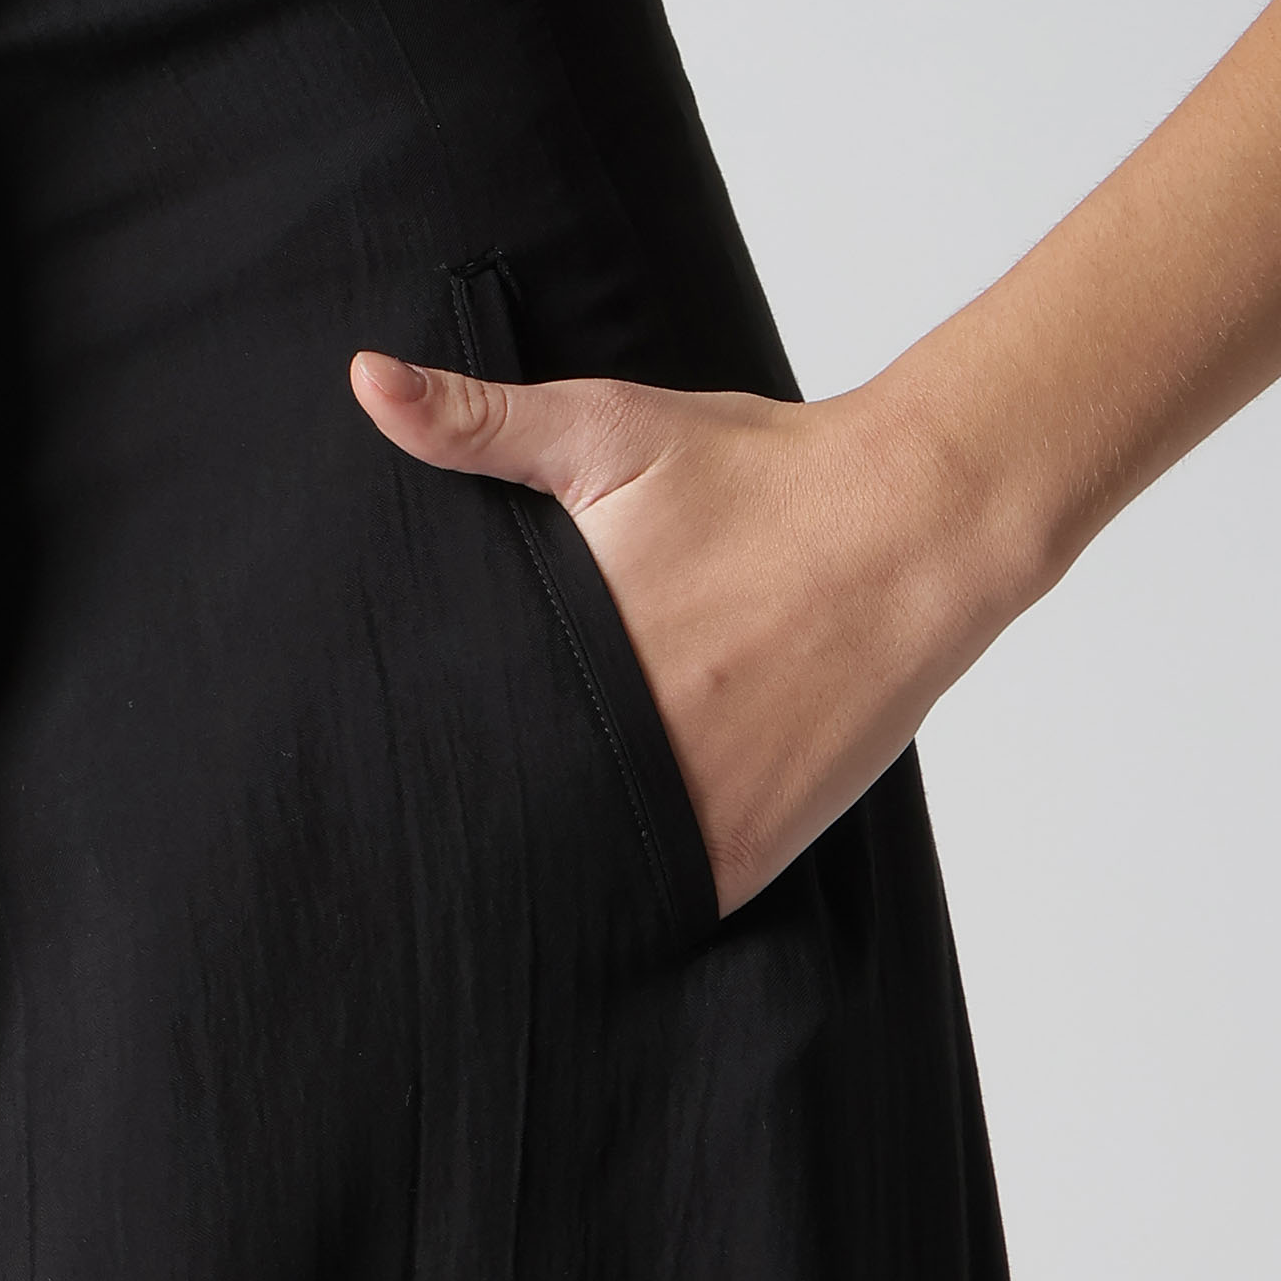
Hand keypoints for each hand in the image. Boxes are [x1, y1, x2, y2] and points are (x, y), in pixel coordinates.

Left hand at [349, 352, 1020, 914]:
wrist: (916, 520)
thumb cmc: (762, 473)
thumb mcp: (607, 428)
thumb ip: (476, 420)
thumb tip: (363, 378)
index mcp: (576, 647)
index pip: (456, 736)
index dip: (417, 749)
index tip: (389, 751)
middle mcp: (633, 740)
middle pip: (512, 807)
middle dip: (476, 806)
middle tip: (442, 802)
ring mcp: (695, 805)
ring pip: (579, 867)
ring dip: (549, 855)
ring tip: (517, 836)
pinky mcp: (748, 849)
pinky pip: (661, 901)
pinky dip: (628, 894)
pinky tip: (598, 866)